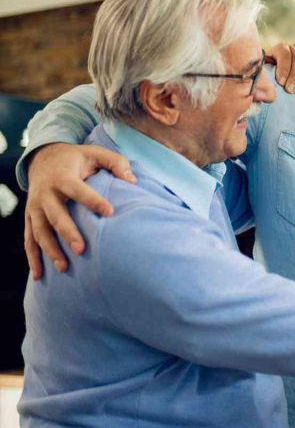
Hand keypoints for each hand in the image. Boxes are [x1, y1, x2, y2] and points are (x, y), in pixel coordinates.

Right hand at [25, 143, 135, 279]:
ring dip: (50, 250)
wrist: (43, 158)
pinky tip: (40, 275)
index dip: (93, 200)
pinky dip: (33, 258)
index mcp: (63, 177)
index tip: (110, 212)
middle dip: (68, 233)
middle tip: (82, 249)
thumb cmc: (77, 158)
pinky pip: (29, 240)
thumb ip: (116, 163)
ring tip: (64, 268)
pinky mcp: (31, 218)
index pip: (78, 190)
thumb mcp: (96, 152)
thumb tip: (132, 181)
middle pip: (56, 215)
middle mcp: (46, 194)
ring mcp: (35, 208)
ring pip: (40, 231)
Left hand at [266, 42, 294, 93]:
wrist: (286, 81)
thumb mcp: (267, 76)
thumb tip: (260, 89)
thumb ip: (265, 78)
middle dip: (294, 75)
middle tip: (291, 90)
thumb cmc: (275, 80)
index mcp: (281, 48)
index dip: (283, 67)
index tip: (281, 82)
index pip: (283, 52)